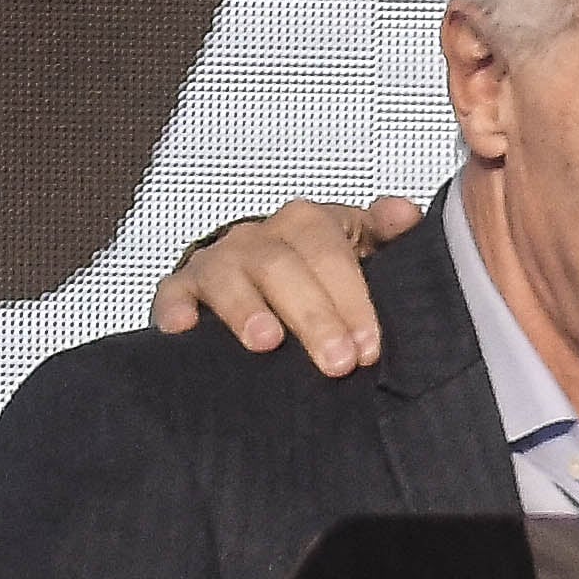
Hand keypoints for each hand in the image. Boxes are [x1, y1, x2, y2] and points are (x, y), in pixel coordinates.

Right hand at [148, 195, 422, 375]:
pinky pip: (173, 292)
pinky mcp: (182, 288)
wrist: (264, 278)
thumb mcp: (364, 249)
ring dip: (246, 309)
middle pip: (283, 267)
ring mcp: (220, 262)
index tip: (369, 346)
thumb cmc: (324, 271)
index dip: (351, 299)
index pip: (331, 253)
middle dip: (313, 317)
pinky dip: (176, 308)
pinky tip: (185, 329)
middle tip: (337, 363)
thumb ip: (387, 234)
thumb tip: (406, 214)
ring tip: (267, 343)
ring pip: (227, 276)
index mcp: (311, 225)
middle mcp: (262, 238)